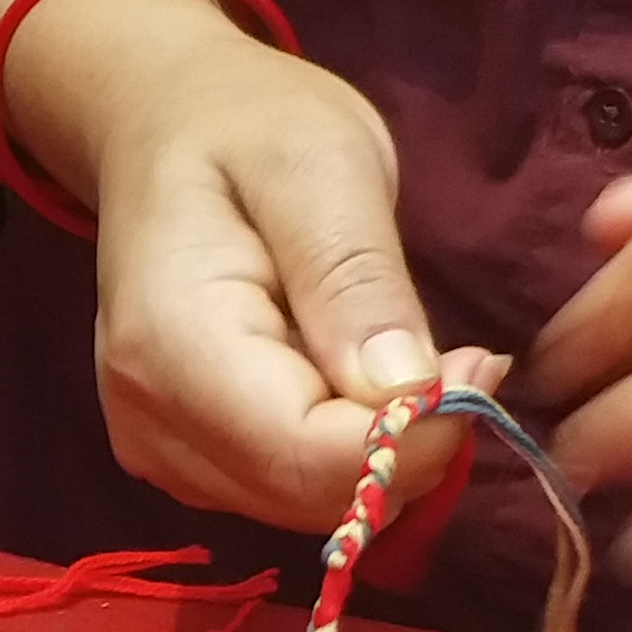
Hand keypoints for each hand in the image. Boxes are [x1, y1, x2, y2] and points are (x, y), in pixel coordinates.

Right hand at [53, 0, 504, 530]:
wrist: (163, 125)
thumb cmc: (247, 124)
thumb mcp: (323, 165)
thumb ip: (356, 280)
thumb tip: (406, 394)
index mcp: (172, 345)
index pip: (307, 458)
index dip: (415, 437)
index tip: (483, 364)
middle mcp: (149, 419)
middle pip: (310, 496)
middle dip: (408, 445)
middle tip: (464, 356)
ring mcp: (158, 448)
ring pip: (309, 507)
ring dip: (384, 451)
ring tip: (402, 350)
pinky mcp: (185, 459)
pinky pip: (290, 492)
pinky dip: (349, 453)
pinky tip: (358, 377)